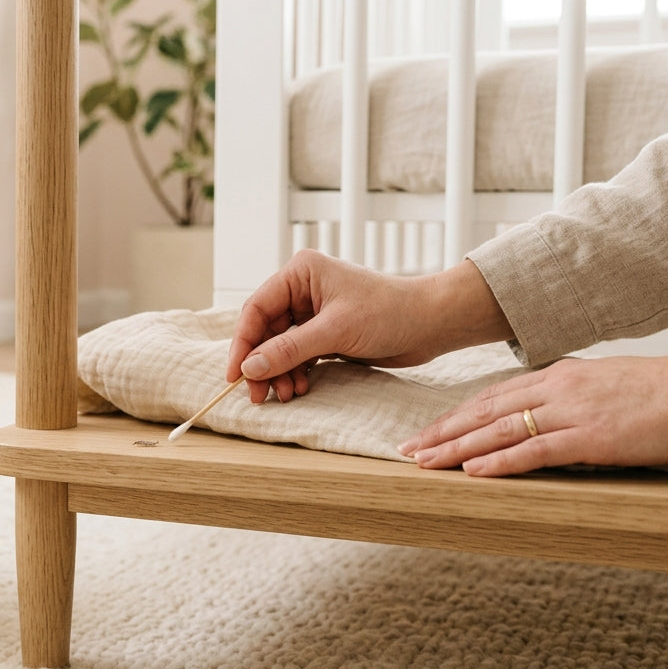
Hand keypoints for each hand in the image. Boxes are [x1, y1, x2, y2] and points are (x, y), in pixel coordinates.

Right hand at [227, 251, 512, 402]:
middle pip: (264, 331)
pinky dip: (295, 373)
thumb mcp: (335, 331)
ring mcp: (313, 312)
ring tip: (287, 395)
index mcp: (300, 273)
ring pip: (279, 347)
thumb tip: (250, 367)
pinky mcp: (325, 332)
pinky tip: (300, 388)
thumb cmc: (391, 313)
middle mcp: (302, 289)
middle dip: (262, 364)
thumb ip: (289, 349)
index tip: (235, 375)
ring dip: (279, 373)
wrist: (431, 324)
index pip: (256, 309)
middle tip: (259, 395)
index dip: (243, 344)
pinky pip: (296, 355)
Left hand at [399, 352, 667, 475]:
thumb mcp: (604, 387)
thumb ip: (569, 399)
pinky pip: (533, 451)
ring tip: (423, 461)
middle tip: (406, 448)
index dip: (456, 414)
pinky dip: (498, 462)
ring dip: (456, 448)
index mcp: (559, 374)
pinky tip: (470, 472)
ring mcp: (570, 412)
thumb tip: (546, 418)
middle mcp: (556, 388)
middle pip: (483, 410)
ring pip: (498, 430)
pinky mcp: (589, 438)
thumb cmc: (663, 393)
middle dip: (442, 430)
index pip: (492, 395)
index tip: (427, 429)